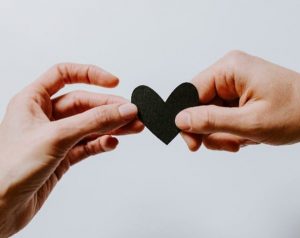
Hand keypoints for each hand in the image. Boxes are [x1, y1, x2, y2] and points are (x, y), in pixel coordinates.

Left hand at [0, 63, 142, 236]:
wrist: (0, 209)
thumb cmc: (9, 169)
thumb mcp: (56, 136)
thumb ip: (93, 122)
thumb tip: (123, 110)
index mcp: (33, 101)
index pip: (64, 74)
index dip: (89, 74)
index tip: (113, 82)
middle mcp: (44, 117)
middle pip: (84, 103)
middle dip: (109, 108)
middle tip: (131, 113)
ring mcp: (55, 137)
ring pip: (89, 125)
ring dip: (112, 126)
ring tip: (133, 127)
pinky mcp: (62, 156)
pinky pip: (87, 144)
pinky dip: (101, 143)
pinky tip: (112, 143)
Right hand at [176, 51, 299, 151]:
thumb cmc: (297, 111)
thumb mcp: (250, 122)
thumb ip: (211, 121)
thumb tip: (180, 120)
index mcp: (229, 69)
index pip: (191, 92)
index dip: (187, 119)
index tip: (192, 143)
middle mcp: (229, 73)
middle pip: (199, 106)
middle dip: (211, 130)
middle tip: (228, 143)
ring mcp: (234, 86)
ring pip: (210, 115)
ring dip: (223, 133)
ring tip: (243, 139)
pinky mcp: (239, 97)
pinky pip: (222, 117)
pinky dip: (230, 131)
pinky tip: (246, 135)